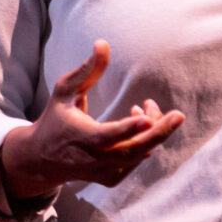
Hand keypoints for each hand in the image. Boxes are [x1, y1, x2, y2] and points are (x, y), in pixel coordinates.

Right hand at [0, 39, 184, 198]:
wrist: (43, 157)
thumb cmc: (56, 116)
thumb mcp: (65, 90)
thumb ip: (87, 69)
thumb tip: (103, 43)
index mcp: (80, 137)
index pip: (107, 136)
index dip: (127, 128)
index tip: (146, 118)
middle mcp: (94, 159)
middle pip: (132, 150)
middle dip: (158, 133)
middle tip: (178, 116)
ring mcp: (103, 172)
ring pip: (137, 156)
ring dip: (151, 132)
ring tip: (148, 107)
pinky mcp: (111, 178)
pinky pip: (135, 161)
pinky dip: (144, 143)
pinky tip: (140, 123)